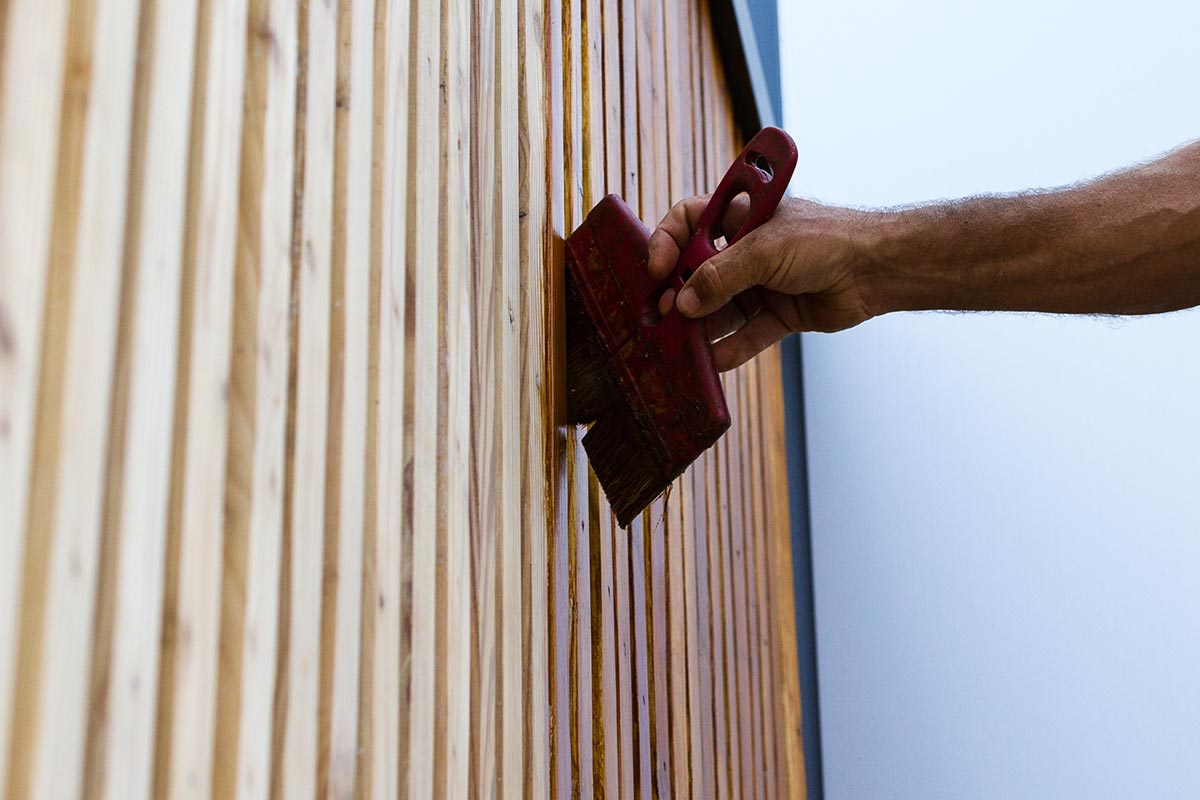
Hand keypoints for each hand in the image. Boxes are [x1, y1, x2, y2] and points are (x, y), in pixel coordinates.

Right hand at [647, 195, 877, 370]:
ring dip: (702, 326)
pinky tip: (715, 361)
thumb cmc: (827, 239)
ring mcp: (762, 283)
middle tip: (667, 313)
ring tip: (683, 345)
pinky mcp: (779, 314)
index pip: (689, 221)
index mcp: (740, 216)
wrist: (875, 269)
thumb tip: (685, 301)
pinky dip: (731, 348)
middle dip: (681, 293)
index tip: (657, 267)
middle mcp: (747, 249)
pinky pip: (747, 334)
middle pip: (699, 272)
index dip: (668, 241)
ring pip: (721, 308)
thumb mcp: (765, 250)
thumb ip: (721, 276)